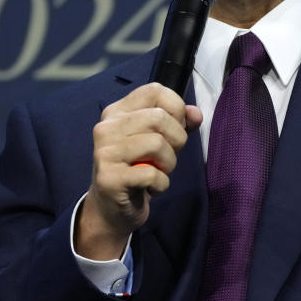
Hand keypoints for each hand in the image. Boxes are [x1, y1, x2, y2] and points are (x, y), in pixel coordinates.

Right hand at [75, 82, 201, 259]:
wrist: (111, 209)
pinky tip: (150, 188)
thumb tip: (195, 114)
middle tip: (168, 157)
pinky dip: (161, 184)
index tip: (175, 128)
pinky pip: (151, 174)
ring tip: (159, 172)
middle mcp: (106, 127)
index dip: (176, 108)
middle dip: (177, 140)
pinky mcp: (109, 178)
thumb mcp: (159, 140)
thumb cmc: (138, 169)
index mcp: (117, 112)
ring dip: (169, 164)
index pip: (154, 90)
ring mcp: (105, 152)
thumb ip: (179, 123)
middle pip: (159, 117)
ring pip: (157, 144)